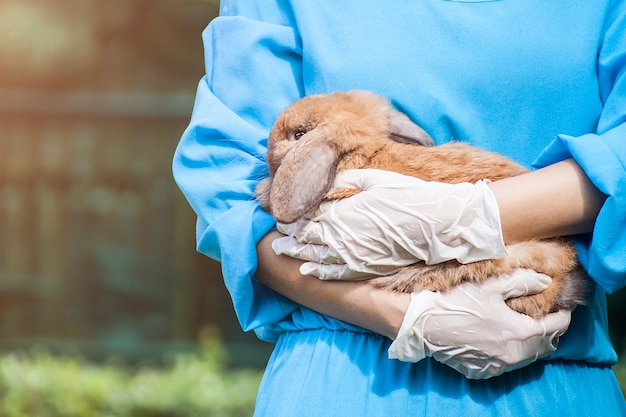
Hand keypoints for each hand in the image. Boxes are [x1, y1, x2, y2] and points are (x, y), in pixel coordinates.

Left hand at [275, 168, 506, 279]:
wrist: (432, 225)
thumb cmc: (406, 197)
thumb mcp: (375, 179)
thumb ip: (348, 180)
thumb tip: (330, 181)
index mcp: (340, 212)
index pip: (308, 215)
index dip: (292, 216)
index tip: (281, 215)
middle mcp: (340, 236)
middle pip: (306, 236)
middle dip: (289, 234)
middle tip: (276, 233)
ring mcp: (350, 255)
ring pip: (314, 255)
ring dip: (295, 252)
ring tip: (281, 250)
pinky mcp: (362, 268)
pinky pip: (333, 273)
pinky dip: (317, 271)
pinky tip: (306, 269)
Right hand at [387, 269, 571, 378]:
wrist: (424, 324)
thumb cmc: (457, 302)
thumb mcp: (490, 286)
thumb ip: (521, 282)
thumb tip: (544, 281)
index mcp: (520, 332)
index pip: (557, 327)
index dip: (563, 315)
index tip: (561, 306)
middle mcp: (514, 355)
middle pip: (546, 345)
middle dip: (550, 330)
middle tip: (545, 316)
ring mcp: (498, 366)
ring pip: (528, 357)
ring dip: (531, 343)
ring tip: (523, 327)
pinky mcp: (483, 372)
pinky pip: (507, 364)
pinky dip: (510, 352)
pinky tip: (500, 339)